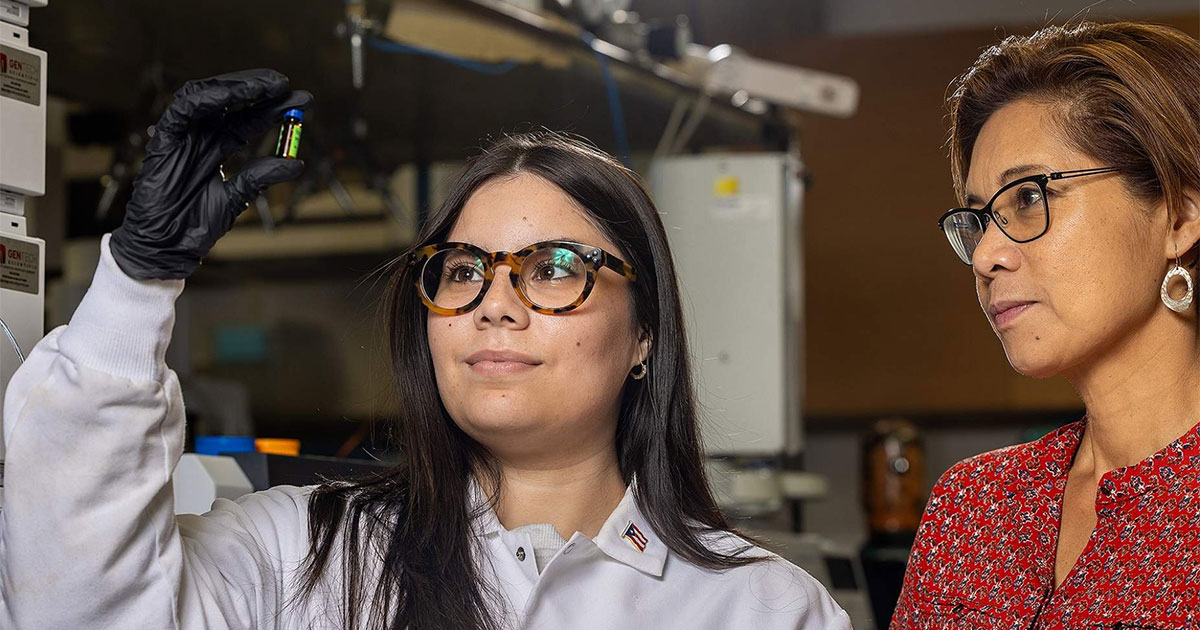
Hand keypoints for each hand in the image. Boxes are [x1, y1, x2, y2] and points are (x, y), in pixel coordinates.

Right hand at [109, 69, 312, 279]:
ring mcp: (184, 136)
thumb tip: (297, 163)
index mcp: (220, 147)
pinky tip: (232, 95)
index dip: (275, 108)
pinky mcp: (164, 140)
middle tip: (288, 86)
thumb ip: (260, 177)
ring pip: (208, 96)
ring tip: (266, 85)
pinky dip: (206, 99)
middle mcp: (203, 136)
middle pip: (233, 103)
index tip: (302, 101)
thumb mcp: (237, 197)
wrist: (167, 247)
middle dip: (262, 91)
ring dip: (238, 87)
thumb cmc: (195, 224)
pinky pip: (183, 111)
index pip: (250, 118)